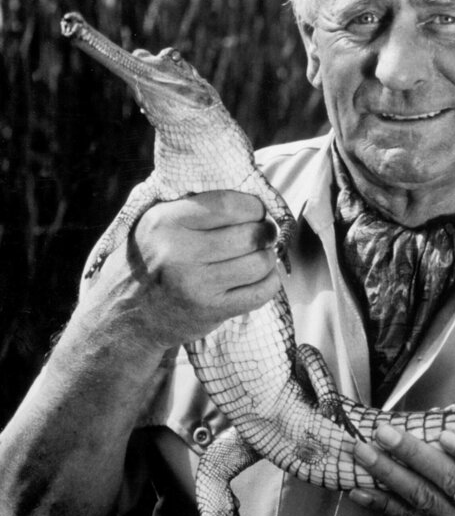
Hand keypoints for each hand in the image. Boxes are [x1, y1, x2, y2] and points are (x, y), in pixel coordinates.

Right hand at [78, 190, 281, 350]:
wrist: (123, 316)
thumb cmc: (149, 260)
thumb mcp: (155, 223)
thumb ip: (193, 206)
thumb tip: (250, 199)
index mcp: (166, 222)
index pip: (229, 204)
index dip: (254, 206)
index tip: (257, 211)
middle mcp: (179, 252)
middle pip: (250, 234)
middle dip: (266, 232)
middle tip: (265, 233)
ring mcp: (196, 285)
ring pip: (259, 263)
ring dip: (268, 258)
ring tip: (259, 255)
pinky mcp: (211, 311)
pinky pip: (260, 293)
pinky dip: (269, 282)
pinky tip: (259, 277)